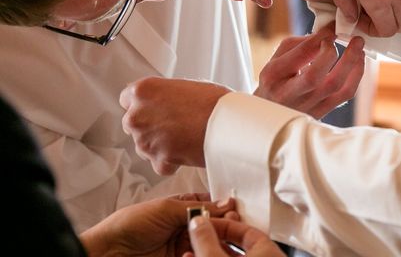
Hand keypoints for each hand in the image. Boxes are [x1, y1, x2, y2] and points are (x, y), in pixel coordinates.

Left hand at [80, 194, 235, 256]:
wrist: (109, 252)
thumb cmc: (130, 224)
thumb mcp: (166, 208)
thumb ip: (197, 207)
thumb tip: (226, 203)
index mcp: (182, 208)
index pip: (211, 207)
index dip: (224, 208)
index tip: (237, 210)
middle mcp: (185, 227)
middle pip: (214, 226)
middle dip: (226, 225)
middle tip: (235, 225)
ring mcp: (184, 246)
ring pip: (209, 244)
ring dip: (218, 242)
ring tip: (224, 241)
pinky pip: (199, 256)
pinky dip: (206, 254)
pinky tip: (211, 253)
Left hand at [120, 77, 231, 174]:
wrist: (229, 124)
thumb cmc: (213, 102)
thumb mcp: (185, 86)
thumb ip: (165, 95)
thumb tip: (162, 102)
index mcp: (143, 90)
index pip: (126, 98)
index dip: (142, 104)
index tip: (152, 108)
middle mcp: (137, 115)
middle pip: (133, 122)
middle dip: (149, 125)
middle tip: (173, 124)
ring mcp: (145, 140)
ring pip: (144, 145)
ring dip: (159, 144)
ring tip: (185, 137)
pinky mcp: (157, 160)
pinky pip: (159, 163)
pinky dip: (170, 162)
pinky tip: (187, 151)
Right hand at [186, 217, 284, 256]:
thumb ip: (206, 240)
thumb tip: (197, 222)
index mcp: (268, 251)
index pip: (245, 229)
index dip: (221, 224)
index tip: (204, 224)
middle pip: (238, 245)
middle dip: (213, 240)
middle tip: (197, 238)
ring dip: (210, 253)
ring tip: (191, 252)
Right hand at [255, 24, 364, 117]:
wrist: (273, 113)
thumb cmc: (276, 80)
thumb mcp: (277, 58)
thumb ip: (298, 45)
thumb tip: (327, 34)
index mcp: (273, 76)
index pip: (299, 55)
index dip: (319, 39)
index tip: (331, 28)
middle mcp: (289, 94)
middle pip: (315, 75)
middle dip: (334, 53)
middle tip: (348, 38)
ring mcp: (306, 107)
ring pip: (336, 86)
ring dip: (352, 63)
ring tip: (359, 46)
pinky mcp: (322, 112)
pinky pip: (345, 94)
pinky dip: (356, 75)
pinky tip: (359, 61)